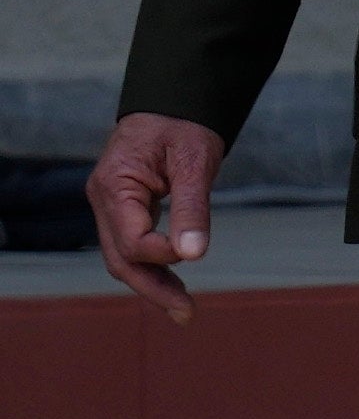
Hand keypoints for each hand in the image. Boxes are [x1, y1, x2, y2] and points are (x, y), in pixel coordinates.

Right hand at [88, 110, 223, 319]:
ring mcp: (110, 206)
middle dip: (152, 289)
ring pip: (123, 257)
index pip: (131, 239)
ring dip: (152, 284)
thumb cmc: (184, 127)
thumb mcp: (195, 162)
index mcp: (114, 185)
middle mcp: (104, 199)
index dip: (161, 254)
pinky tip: (174, 284)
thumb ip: (192, 208)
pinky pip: (131, 245)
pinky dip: (152, 266)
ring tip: (184, 309)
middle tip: (187, 314)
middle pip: (120, 258)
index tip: (193, 254)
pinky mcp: (124, 209)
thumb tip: (193, 254)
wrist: (173, 104)